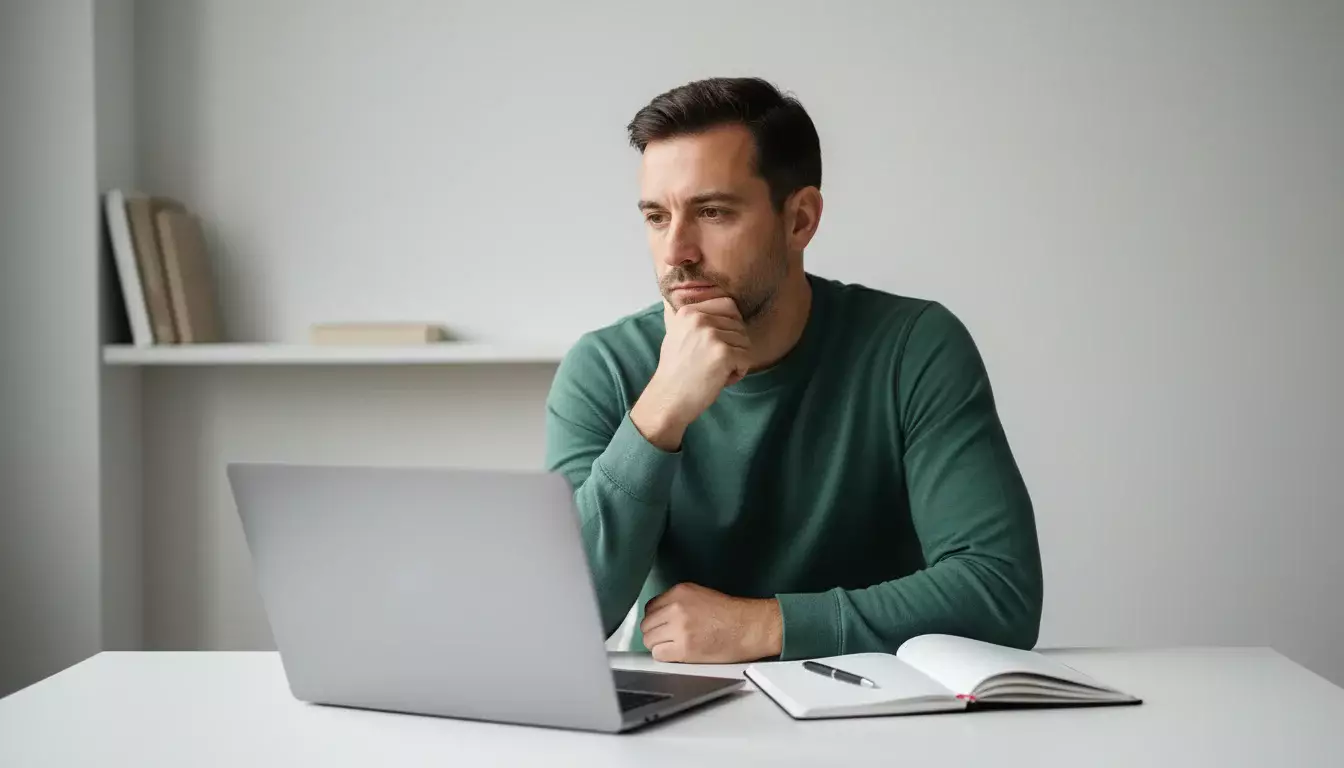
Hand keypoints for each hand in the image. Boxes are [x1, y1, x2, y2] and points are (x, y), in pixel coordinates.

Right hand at [631, 298, 750, 450]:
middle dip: (734, 346)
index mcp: (689, 311)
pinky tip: (721, 379)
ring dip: (737, 361)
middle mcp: (699, 319)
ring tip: (715, 371)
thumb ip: (696, 318)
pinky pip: (747, 358)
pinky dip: (739, 372)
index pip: (729, 305)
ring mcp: (711, 335)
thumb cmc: (676, 372)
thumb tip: (722, 304)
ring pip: (745, 342)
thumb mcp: (677, 334)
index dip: (731, 325)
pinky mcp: (723, 354)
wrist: (668, 399)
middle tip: (713, 363)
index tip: (718, 344)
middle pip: (739, 325)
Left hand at [639, 582, 781, 662]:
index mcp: (679, 592)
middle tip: (667, 639)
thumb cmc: (731, 614)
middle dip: (655, 633)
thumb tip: (660, 615)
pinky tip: (677, 654)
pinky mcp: (684, 648)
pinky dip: (665, 656)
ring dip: (658, 645)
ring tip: (673, 647)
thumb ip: (677, 602)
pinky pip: (659, 654)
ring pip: (649, 640)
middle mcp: (676, 608)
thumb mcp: (700, 595)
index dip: (656, 619)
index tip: (662, 626)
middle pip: (647, 625)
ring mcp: (679, 628)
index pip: (650, 607)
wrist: (749, 627)